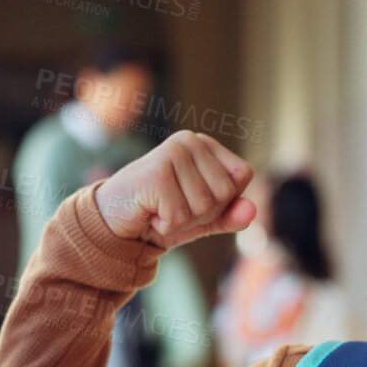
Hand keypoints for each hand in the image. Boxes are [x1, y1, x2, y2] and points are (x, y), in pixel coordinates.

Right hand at [93, 129, 258, 248]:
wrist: (114, 221)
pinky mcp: (157, 174)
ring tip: (159, 210)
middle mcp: (190, 141)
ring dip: (181, 222)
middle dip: (201, 214)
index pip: (242, 177)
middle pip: (225, 194)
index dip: (223, 201)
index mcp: (204, 144)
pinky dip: (165, 226)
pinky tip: (149, 214)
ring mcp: (172, 154)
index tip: (192, 201)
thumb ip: (230, 214)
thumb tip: (252, 211)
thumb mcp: (202, 218)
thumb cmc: (160, 214)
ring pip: (204, 207)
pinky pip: (179, 217)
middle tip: (172, 208)